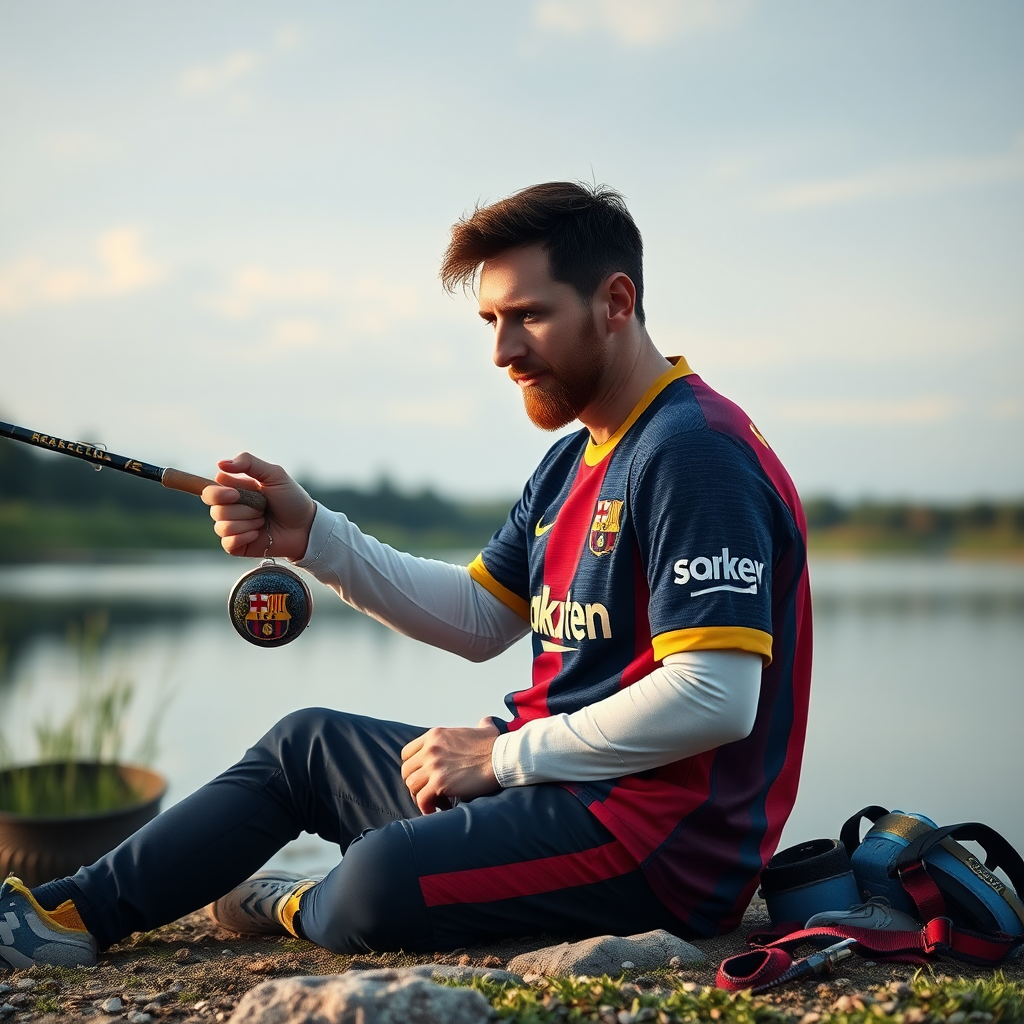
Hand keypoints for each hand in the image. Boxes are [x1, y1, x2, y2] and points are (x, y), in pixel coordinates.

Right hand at [201, 452, 316, 559]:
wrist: (306, 527)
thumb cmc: (292, 499)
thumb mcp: (275, 475)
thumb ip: (249, 463)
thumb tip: (220, 464)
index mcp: (235, 489)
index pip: (210, 490)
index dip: (220, 493)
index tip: (236, 494)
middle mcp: (230, 508)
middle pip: (215, 509)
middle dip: (243, 509)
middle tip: (262, 508)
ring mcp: (233, 527)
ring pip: (222, 527)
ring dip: (247, 523)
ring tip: (263, 521)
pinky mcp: (237, 545)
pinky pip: (228, 543)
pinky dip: (245, 537)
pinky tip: (259, 534)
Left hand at [400, 723, 499, 813]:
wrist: (501, 758)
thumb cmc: (495, 746)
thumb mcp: (483, 729)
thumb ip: (479, 725)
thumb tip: (485, 722)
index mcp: (436, 735)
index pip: (408, 752)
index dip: (414, 767)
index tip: (424, 776)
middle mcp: (430, 749)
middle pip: (407, 770)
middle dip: (416, 783)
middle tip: (429, 791)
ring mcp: (433, 765)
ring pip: (411, 785)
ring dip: (421, 796)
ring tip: (436, 801)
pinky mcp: (439, 782)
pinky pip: (422, 799)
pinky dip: (427, 807)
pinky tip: (439, 809)